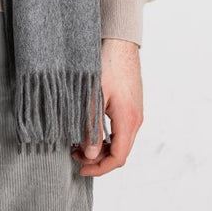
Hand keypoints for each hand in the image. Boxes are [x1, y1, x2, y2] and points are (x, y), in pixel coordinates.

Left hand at [70, 37, 142, 176]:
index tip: (81, 169)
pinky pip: (121, 129)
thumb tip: (90, 154)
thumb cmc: (107, 64)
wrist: (119, 41)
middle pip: (120, 152)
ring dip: (102, 147)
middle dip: (98, 159)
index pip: (118, 157)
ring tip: (79, 143)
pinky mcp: (132, 105)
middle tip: (75, 155)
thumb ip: (92, 127)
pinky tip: (91, 129)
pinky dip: (107, 136)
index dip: (99, 169)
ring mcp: (136, 112)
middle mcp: (136, 119)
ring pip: (121, 141)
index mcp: (128, 119)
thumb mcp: (94, 96)